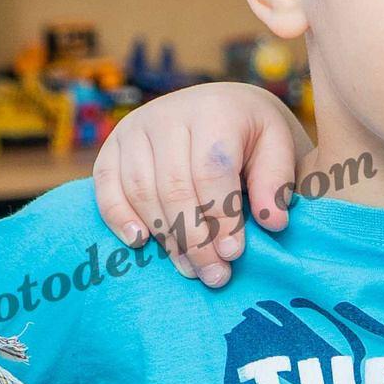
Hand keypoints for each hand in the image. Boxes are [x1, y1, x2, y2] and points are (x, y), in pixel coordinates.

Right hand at [91, 82, 310, 287]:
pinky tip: (140, 243)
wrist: (220, 108)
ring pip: (141, 191)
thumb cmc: (253, 137)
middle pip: (174, 187)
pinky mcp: (113, 145)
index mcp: (214, 110)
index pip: (211, 170)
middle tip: (214, 275)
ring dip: (165, 237)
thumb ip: (275, 183)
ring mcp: (135, 128)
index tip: (234, 254)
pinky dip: (118, 217)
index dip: (222, 217)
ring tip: (189, 269)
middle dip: (195, 239)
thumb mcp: (278, 149)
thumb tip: (272, 222)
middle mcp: (168, 114)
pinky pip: (106, 185)